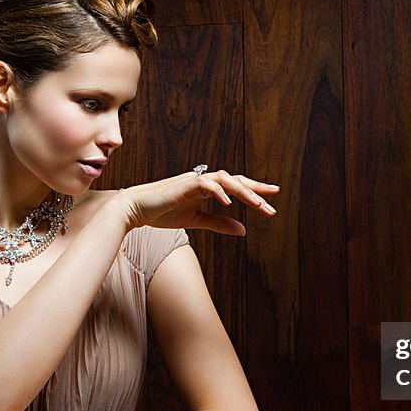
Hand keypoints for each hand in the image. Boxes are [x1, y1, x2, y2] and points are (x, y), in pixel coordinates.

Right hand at [113, 169, 278, 234]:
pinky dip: (218, 192)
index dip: (254, 190)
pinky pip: (205, 184)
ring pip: (225, 180)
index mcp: (206, 188)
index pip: (236, 186)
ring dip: (242, 191)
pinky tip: (228, 203)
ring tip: (258, 204)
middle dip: (255, 189)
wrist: (135, 210)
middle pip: (236, 180)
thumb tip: (243, 230)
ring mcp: (193, 180)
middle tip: (274, 197)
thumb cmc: (162, 213)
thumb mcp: (195, 221)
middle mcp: (203, 180)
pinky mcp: (184, 184)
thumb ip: (219, 224)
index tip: (272, 195)